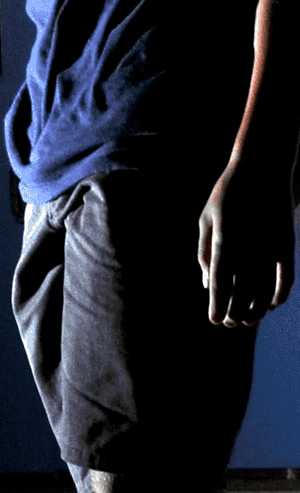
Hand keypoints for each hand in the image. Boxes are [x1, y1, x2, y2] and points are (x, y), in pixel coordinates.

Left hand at [198, 161, 295, 327]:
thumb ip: (204, 253)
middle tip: (229, 324)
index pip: (221, 284)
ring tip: (247, 320)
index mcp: (225, 240)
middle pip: (243, 293)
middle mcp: (249, 247)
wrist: (262, 167)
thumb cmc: (227, 194)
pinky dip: (278, 296)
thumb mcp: (207, 218)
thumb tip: (207, 285)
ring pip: (264, 291)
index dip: (217, 306)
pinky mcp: (287, 244)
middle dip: (235, 313)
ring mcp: (270, 246)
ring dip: (256, 310)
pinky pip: (286, 279)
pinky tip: (270, 306)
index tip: (214, 321)